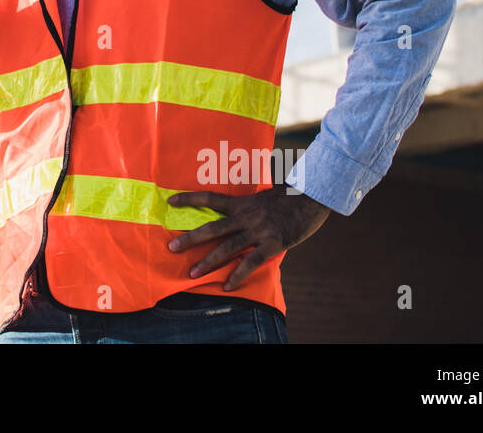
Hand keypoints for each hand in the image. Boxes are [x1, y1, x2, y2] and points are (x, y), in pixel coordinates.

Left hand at [166, 185, 330, 290]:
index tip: (171, 201)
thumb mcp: (263, 196)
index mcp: (242, 202)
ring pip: (228, 248)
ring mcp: (258, 231)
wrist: (312, 197)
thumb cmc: (288, 197)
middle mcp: (246, 216)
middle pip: (212, 228)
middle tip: (172, 247)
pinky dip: (238, 274)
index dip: (189, 199)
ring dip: (208, 262)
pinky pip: (251, 262)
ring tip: (192, 273)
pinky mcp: (273, 244)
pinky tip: (227, 285)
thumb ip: (247, 207)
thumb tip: (234, 213)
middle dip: (191, 238)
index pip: (210, 198)